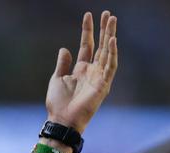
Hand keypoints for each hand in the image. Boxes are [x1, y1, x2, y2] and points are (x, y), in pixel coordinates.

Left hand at [45, 12, 118, 133]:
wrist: (61, 120)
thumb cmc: (58, 104)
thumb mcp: (57, 79)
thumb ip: (62, 64)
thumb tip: (64, 48)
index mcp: (80, 69)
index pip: (86, 45)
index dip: (87, 30)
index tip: (88, 15)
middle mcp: (92, 71)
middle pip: (100, 46)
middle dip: (104, 30)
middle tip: (108, 14)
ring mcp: (99, 77)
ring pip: (107, 52)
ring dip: (110, 36)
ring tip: (112, 20)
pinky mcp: (103, 85)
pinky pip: (110, 67)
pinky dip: (112, 54)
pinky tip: (112, 41)